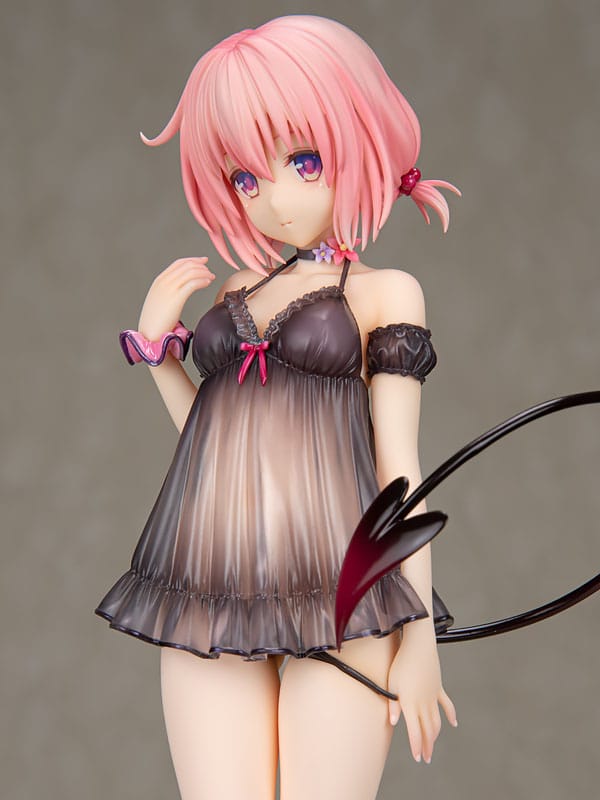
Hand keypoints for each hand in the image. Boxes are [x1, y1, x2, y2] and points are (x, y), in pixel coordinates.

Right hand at [138, 257, 215, 339]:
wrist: (149, 333)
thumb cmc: (156, 321)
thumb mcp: (160, 301)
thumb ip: (169, 292)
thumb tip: (182, 290)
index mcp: (160, 281)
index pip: (179, 263)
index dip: (193, 260)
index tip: (203, 261)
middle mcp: (164, 282)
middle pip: (186, 266)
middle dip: (201, 266)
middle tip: (210, 272)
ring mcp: (169, 289)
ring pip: (191, 272)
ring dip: (204, 273)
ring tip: (211, 278)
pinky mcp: (176, 298)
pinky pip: (192, 284)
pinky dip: (202, 281)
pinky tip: (208, 283)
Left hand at [387, 625, 456, 763]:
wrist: (418, 645)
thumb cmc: (402, 662)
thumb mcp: (391, 683)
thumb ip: (393, 703)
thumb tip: (393, 721)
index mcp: (411, 703)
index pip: (415, 732)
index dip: (417, 747)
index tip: (418, 758)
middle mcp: (424, 703)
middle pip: (428, 730)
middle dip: (427, 746)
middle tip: (426, 758)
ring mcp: (433, 695)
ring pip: (437, 720)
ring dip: (436, 735)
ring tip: (433, 744)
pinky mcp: (438, 687)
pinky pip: (446, 704)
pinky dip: (451, 714)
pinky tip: (454, 723)